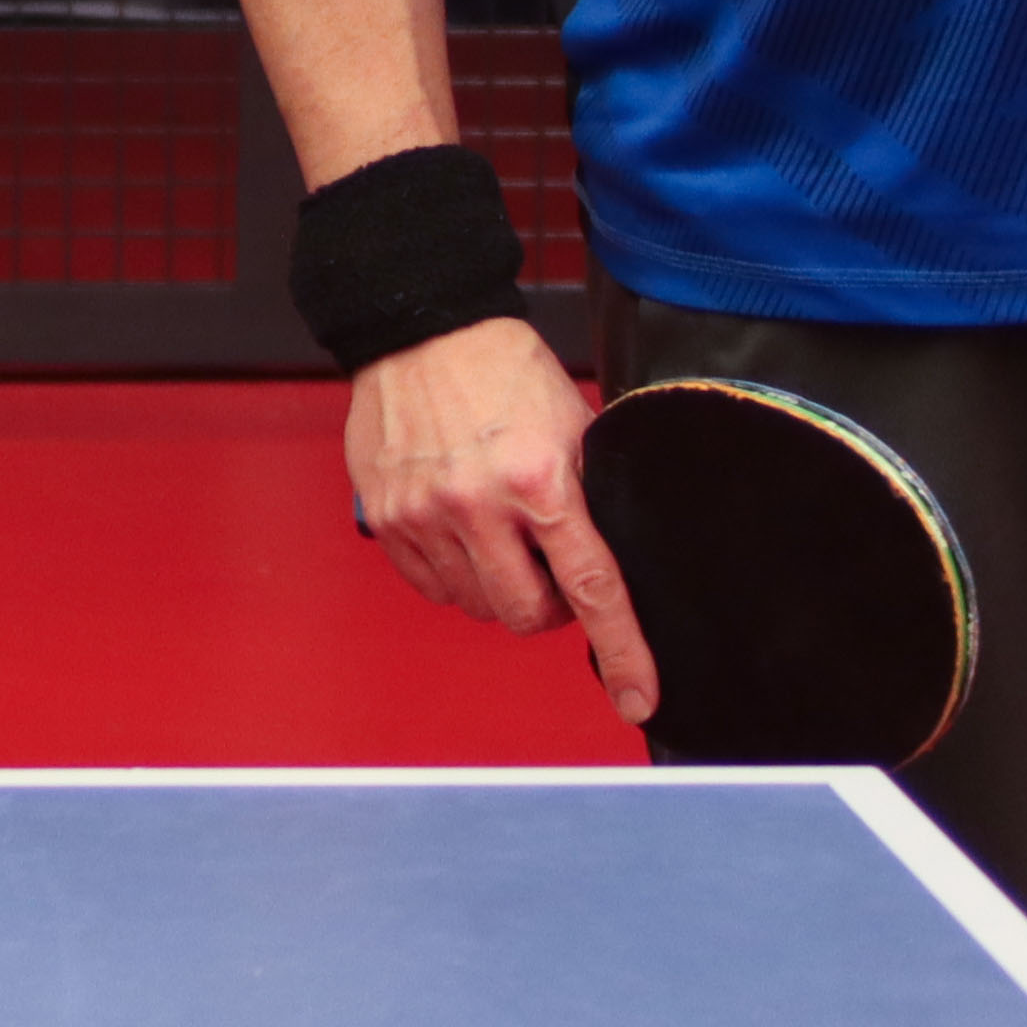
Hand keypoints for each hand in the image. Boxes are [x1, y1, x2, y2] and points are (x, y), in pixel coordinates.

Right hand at [343, 312, 650, 727]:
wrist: (421, 329)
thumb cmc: (501, 370)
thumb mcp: (574, 426)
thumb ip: (589, 497)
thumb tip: (609, 564)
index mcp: (539, 479)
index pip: (592, 587)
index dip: (622, 652)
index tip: (639, 697)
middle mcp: (477, 502)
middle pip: (526, 614)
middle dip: (546, 605)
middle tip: (545, 563)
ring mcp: (426, 514)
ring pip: (477, 606)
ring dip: (497, 587)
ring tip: (497, 533)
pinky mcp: (388, 518)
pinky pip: (431, 587)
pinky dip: (453, 573)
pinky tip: (459, 529)